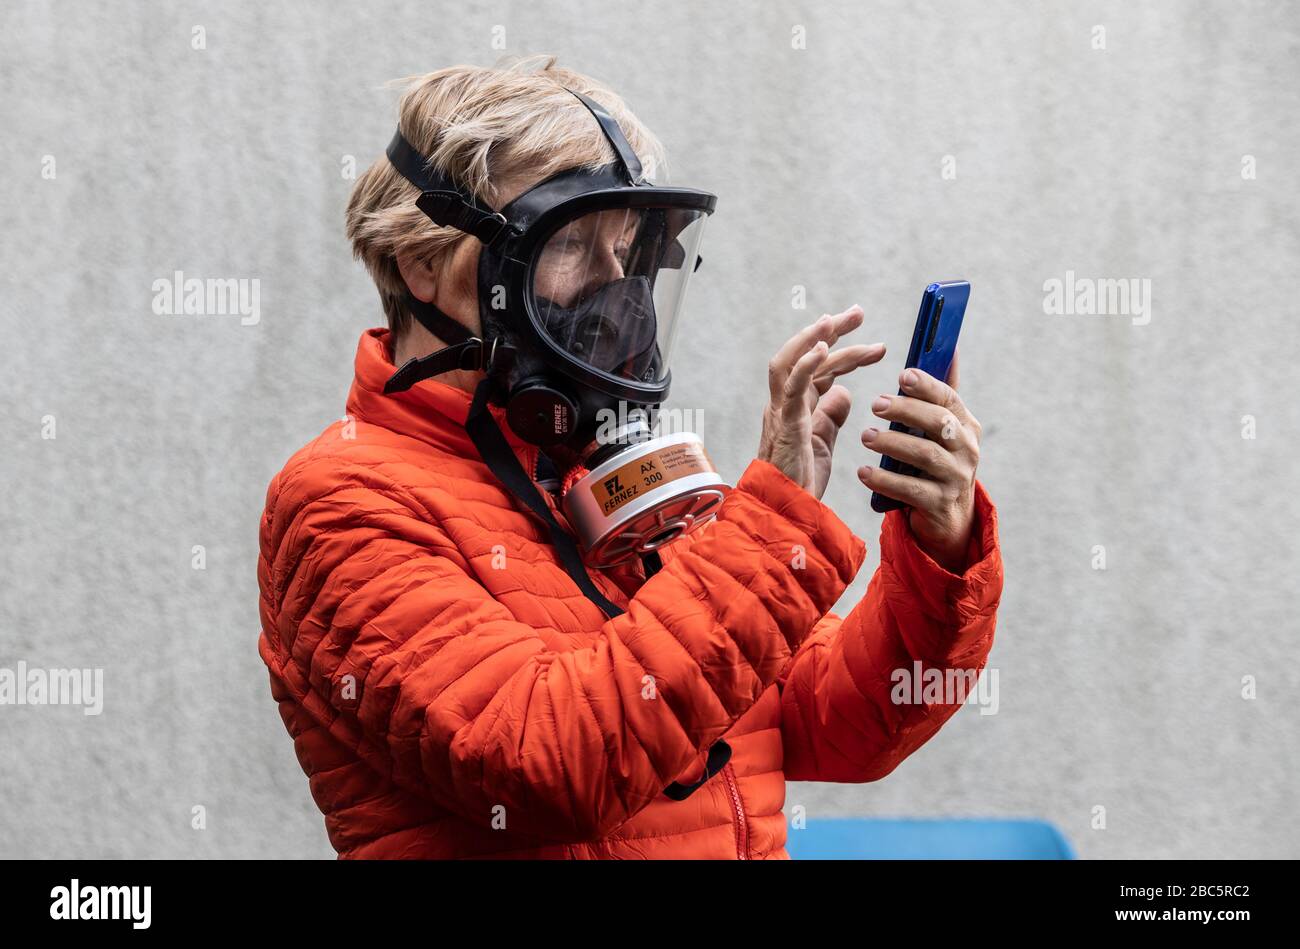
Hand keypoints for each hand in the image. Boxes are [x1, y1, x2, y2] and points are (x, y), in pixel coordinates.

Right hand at [758, 306, 885, 498]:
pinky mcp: (785, 424)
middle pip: (802, 355)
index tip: (864, 333)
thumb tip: (843, 391)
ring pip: (790, 362)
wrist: (784, 512)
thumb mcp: (823, 443)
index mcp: (796, 407)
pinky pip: (792, 387)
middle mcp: (784, 403)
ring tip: (835, 320)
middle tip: (857, 313)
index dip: (839, 347)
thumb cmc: (799, 482)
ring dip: (813, 337)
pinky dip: (806, 364)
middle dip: (830, 330)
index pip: (817, 367)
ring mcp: (781, 412)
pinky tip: (823, 349)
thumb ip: (830, 416)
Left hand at [858, 348, 981, 572]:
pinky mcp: (940, 505)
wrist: (949, 520)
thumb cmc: (938, 464)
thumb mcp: (944, 429)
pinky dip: (886, 480)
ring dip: (893, 444)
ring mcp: (956, 478)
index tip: (902, 375)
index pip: (949, 398)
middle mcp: (966, 450)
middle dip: (907, 411)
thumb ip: (941, 392)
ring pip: (926, 456)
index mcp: (965, 425)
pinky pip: (912, 490)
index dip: (927, 386)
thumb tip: (947, 347)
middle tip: (876, 403)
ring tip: (866, 436)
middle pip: (939, 423)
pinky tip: (864, 473)